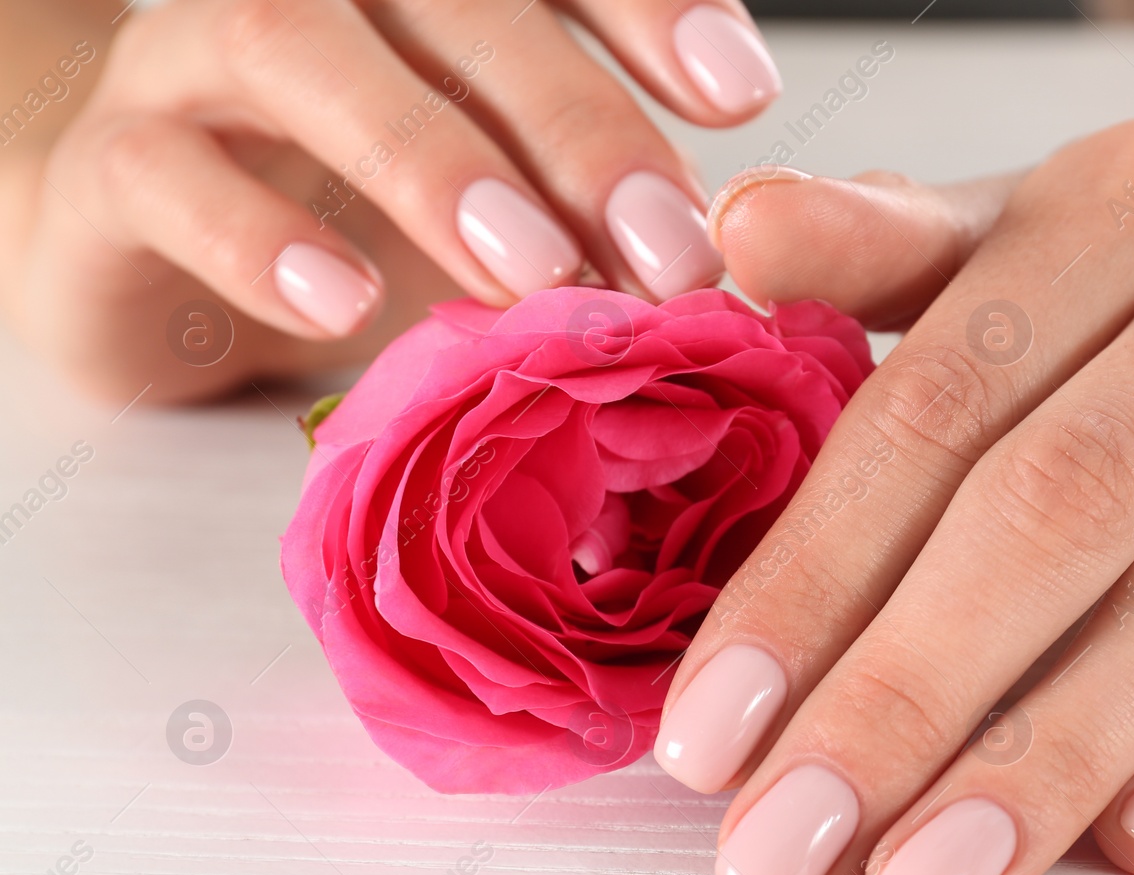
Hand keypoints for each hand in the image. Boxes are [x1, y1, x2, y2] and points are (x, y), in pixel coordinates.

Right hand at [8, 0, 778, 400]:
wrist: (156, 247)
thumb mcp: (494, 196)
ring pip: (293, 48)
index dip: (644, 11)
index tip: (741, 97)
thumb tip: (701, 255)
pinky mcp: (112, 167)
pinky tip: (346, 306)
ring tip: (529, 271)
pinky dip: (259, 236)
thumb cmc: (353, 211)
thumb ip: (579, 200)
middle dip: (574, 122)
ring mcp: (193, 62)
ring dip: (428, 160)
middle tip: (666, 246)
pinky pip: (166, 174)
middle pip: (447, 1)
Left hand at [654, 118, 1133, 874]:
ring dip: (1042, 769)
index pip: (936, 409)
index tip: (712, 734)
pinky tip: (1124, 850)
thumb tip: (735, 236)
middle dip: (901, 700)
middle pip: (1056, 515)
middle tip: (785, 848)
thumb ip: (878, 249)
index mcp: (1121, 200)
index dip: (811, 579)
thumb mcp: (1020, 233)